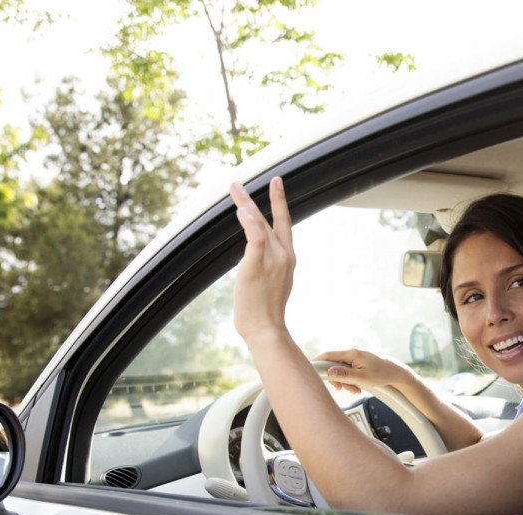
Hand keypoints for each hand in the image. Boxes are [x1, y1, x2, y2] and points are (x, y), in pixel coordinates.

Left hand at [230, 177, 293, 341]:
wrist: (266, 329)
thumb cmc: (265, 311)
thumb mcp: (272, 283)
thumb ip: (267, 265)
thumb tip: (256, 258)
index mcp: (288, 258)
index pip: (285, 224)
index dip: (281, 203)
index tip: (277, 185)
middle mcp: (284, 255)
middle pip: (273, 219)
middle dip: (270, 196)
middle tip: (269, 177)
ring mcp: (272, 260)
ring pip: (260, 224)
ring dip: (246, 203)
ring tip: (234, 186)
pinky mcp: (256, 266)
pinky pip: (254, 239)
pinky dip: (249, 223)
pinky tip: (242, 211)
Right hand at [315, 348, 414, 394]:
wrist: (396, 373)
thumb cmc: (382, 375)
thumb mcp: (362, 378)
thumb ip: (344, 374)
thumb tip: (329, 372)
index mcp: (352, 353)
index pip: (328, 355)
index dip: (317, 361)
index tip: (309, 367)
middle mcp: (353, 351)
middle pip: (334, 364)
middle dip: (337, 378)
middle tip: (343, 389)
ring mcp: (356, 354)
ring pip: (341, 368)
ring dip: (345, 380)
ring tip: (355, 389)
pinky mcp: (359, 359)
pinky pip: (348, 368)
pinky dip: (350, 377)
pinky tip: (357, 385)